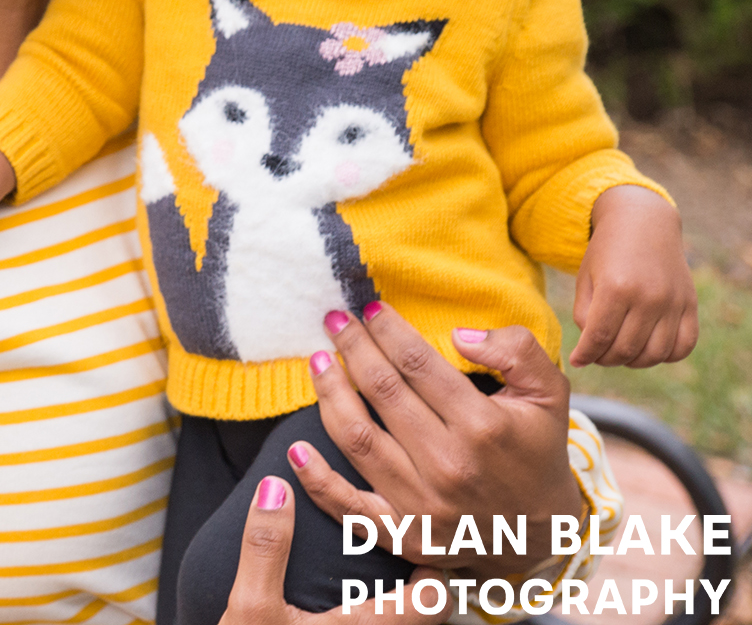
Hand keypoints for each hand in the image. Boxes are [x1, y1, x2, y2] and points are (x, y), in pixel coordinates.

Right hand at [216, 475, 447, 624]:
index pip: (436, 599)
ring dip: (402, 609)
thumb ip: (266, 547)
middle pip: (431, 618)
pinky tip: (355, 612)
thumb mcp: (251, 610)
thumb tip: (277, 486)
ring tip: (383, 581)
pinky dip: (387, 622)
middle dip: (420, 585)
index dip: (432, 565)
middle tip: (400, 553)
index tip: (410, 538)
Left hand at [288, 305, 580, 574]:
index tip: (369, 308)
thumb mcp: (549, 395)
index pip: (416, 364)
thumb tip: (458, 334)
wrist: (546, 535)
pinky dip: (316, 481)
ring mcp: (424, 506)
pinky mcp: (405, 536)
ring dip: (328, 394)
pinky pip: (349, 508)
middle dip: (352, 348)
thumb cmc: (539, 452)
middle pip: (381, 392)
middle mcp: (449, 466)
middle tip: (334, 320)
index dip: (387, 330)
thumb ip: (516, 351)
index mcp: (483, 426)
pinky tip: (296, 449)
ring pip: (356, 438)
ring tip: (317, 362)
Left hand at [571, 185, 697, 366]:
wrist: (643, 223)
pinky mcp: (690, 305)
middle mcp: (648, 298)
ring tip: (619, 352)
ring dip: (633, 362)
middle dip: (605, 359)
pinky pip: (683, 346)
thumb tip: (591, 348)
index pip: (599, 338)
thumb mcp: (585, 277)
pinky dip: (665, 356)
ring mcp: (673, 303)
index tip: (577, 360)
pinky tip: (648, 348)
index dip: (585, 355)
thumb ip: (584, 314)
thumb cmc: (606, 251)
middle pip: (626, 350)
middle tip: (597, 355)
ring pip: (654, 354)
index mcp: (616, 288)